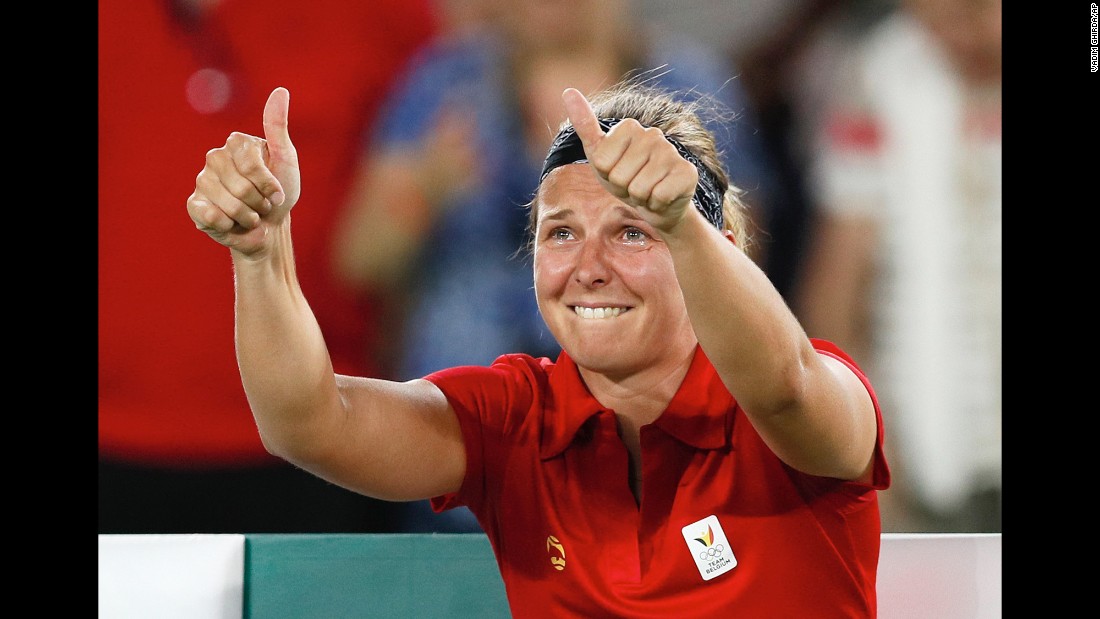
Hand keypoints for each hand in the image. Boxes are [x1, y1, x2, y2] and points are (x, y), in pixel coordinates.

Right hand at [186, 87, 300, 255]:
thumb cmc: (279, 193)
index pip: (251, 165)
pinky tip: (231, 223)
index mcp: (236, 143)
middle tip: (263, 205)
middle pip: (241, 187)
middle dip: (259, 203)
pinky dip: (228, 225)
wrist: (270, 227)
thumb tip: (281, 91)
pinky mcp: (194, 204)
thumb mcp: (286, 159)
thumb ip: (278, 127)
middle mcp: (215, 157)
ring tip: (251, 215)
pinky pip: (210, 216)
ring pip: (228, 204)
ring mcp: (202, 180)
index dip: (269, 185)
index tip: (278, 193)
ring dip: (248, 217)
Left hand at [561, 87, 697, 233]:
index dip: (607, 175)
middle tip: (633, 185)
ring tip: (647, 191)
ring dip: (640, 198)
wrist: (655, 204)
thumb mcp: (600, 155)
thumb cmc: (626, 178)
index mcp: (630, 127)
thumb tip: (568, 91)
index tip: (617, 172)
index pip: (602, 161)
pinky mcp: (687, 172)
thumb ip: (584, 125)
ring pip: (639, 189)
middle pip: (620, 176)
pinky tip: (661, 198)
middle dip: (623, 189)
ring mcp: (672, 152)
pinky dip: (656, 204)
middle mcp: (653, 134)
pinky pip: (659, 196)